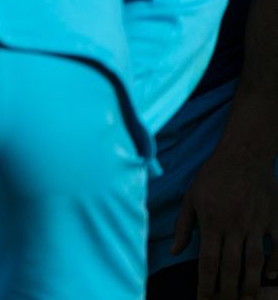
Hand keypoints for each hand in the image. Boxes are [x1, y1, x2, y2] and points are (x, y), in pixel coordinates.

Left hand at [172, 137, 277, 298]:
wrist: (243, 154)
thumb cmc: (212, 176)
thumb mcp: (191, 198)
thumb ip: (183, 227)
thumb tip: (173, 252)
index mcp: (211, 221)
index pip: (207, 261)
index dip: (206, 283)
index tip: (204, 299)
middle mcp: (234, 225)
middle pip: (232, 266)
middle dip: (228, 290)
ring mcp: (256, 223)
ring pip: (255, 261)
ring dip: (251, 283)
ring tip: (247, 299)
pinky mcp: (274, 218)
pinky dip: (277, 262)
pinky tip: (272, 276)